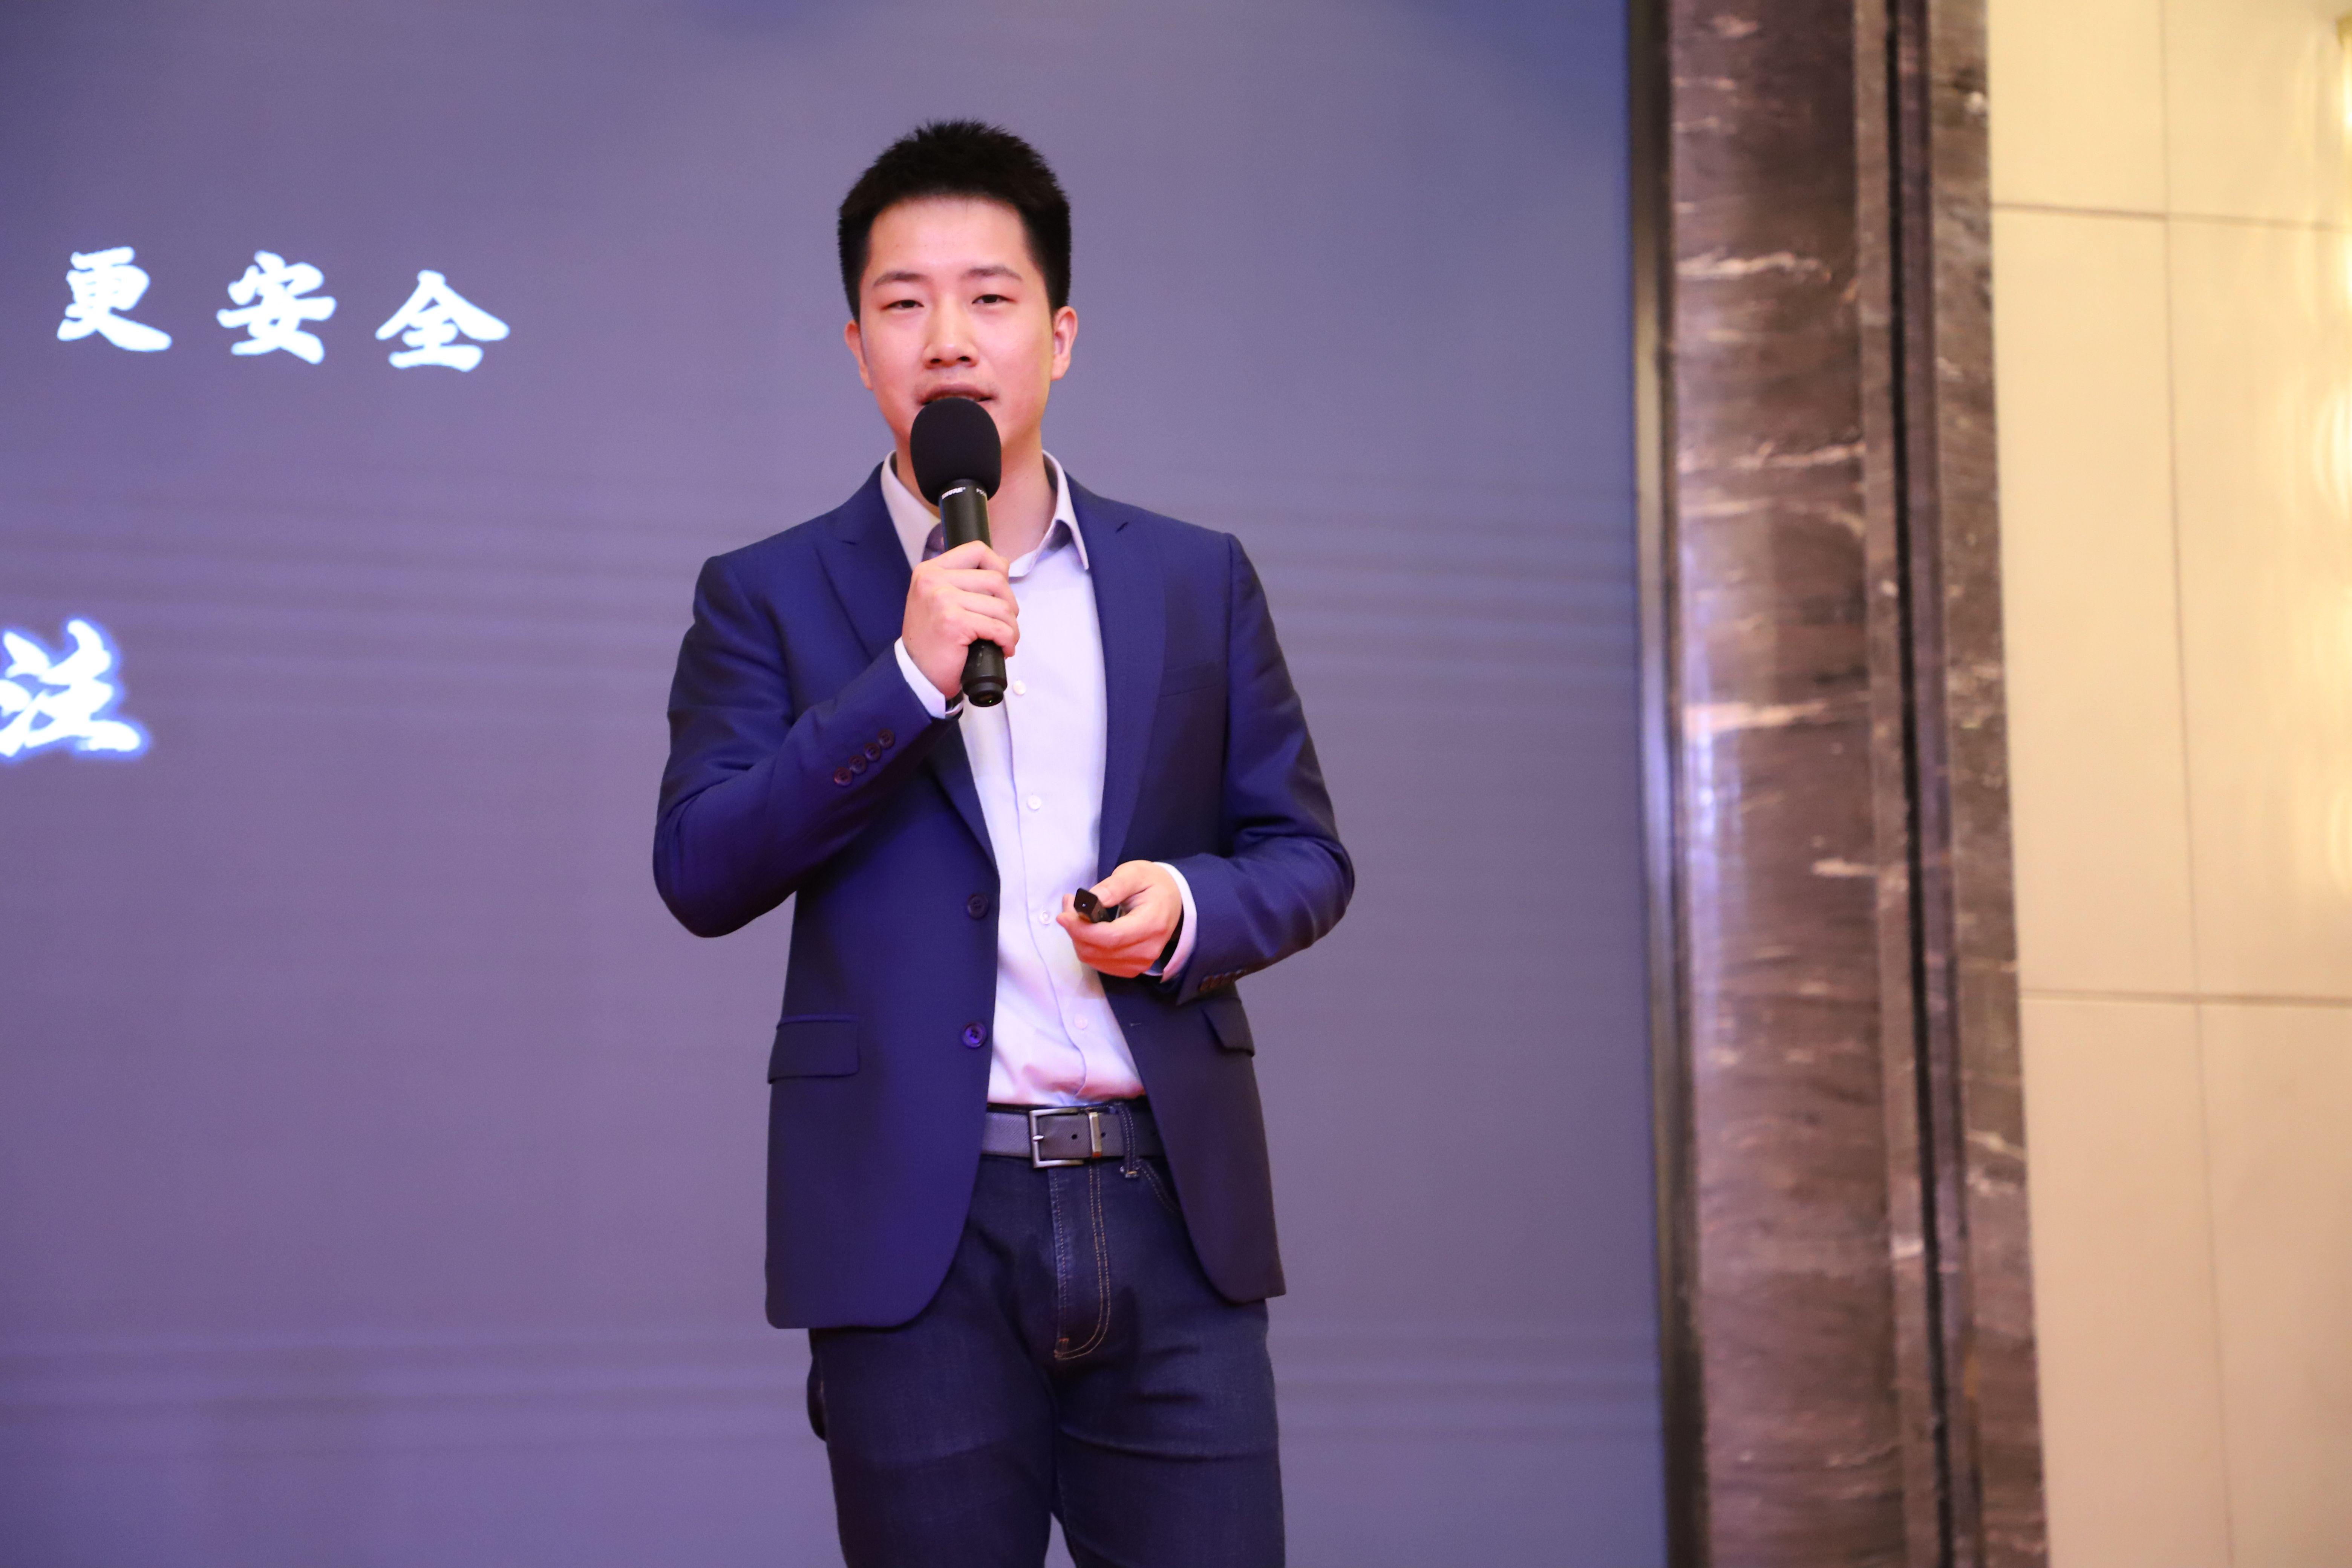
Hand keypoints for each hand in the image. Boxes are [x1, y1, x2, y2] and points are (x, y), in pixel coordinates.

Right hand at [903, 538, 1017, 700]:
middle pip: (995, 579)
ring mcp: (942, 599)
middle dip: (1009, 604)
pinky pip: (998, 627)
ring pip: (1001, 606)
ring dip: (1011, 626)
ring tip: (1004, 639)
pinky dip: (1008, 640)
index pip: (976, 549)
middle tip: (1004, 623)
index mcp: (930, 570)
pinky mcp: (953, 622)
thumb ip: (965, 580)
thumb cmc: (932, 639)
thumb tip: (1002, 564)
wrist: (916, 674)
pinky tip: (1003, 649)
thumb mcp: (940, 599)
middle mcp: (933, 580)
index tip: (1000, 591)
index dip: (998, 567)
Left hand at [1057, 861, 1181, 979]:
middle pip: (1098, 950)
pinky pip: (1098, 963)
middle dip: (1075, 930)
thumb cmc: (1153, 885)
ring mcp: (1140, 963)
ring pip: (1094, 958)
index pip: (1111, 937)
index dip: (1083, 929)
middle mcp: (1147, 949)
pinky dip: (1086, 946)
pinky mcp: (1132, 968)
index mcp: (1152, 924)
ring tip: (1076, 913)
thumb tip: (1089, 900)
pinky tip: (1087, 928)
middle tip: (1068, 905)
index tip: (1064, 915)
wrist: (1172, 902)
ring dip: (1077, 937)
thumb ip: (1113, 886)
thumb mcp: (1135, 873)